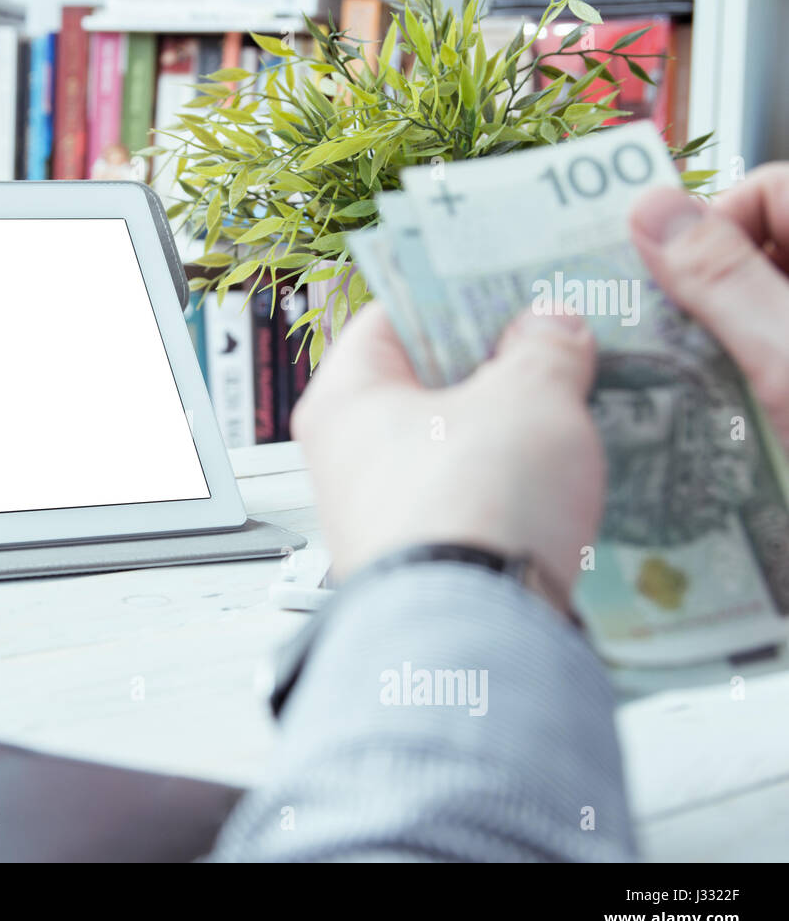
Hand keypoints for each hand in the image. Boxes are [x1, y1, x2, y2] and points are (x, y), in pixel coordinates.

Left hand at [291, 304, 603, 608]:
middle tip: (560, 340)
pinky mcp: (419, 562)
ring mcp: (379, 514)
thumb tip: (549, 326)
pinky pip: (467, 499)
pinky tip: (560, 476)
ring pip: (450, 444)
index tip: (514, 281)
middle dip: (494, 361)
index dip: (459, 291)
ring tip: (575, 402)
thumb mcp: (529, 395)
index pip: (395, 314)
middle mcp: (345, 457)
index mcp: (345, 397)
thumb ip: (543, 348)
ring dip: (509, 425)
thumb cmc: (473, 506)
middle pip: (424, 381)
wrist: (474, 639)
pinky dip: (507, 483)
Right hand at [630, 165, 788, 450]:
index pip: (769, 190)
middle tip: (678, 346)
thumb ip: (722, 278)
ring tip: (711, 392)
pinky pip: (777, 355)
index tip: (673, 290)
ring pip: (766, 307)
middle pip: (765, 248)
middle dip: (711, 291)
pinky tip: (739, 417)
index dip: (712, 229)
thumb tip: (651, 211)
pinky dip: (753, 376)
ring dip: (727, 342)